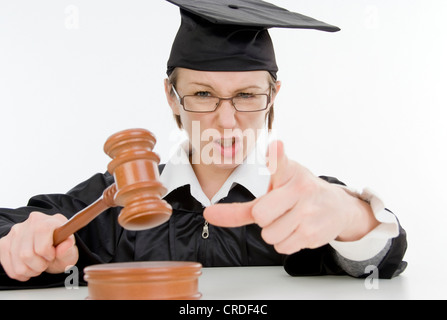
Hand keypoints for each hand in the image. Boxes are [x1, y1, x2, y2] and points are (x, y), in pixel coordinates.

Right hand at [0, 211, 78, 280]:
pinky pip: (9, 266)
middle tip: (46, 262)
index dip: (48, 252)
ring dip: (30, 270)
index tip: (52, 255)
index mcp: (49, 221)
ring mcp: (15, 232)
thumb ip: (68, 248)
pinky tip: (29, 266)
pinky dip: (20, 272)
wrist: (50, 249)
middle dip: (39, 264)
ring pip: (17, 262)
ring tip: (38, 264)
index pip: (41, 235)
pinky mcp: (4, 243)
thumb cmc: (60, 249)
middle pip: (26, 253)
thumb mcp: (70, 251)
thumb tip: (66, 243)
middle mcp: (30, 222)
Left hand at [204, 140, 378, 254]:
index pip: (281, 164)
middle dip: (263, 218)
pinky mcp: (314, 233)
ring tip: (289, 221)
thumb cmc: (298, 195)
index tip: (276, 146)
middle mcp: (301, 189)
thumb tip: (208, 213)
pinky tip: (298, 230)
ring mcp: (309, 212)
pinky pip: (283, 248)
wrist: (337, 207)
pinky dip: (285, 243)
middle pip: (261, 215)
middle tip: (277, 211)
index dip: (277, 156)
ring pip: (270, 236)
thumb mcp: (275, 191)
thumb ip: (242, 205)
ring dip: (274, 233)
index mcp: (289, 173)